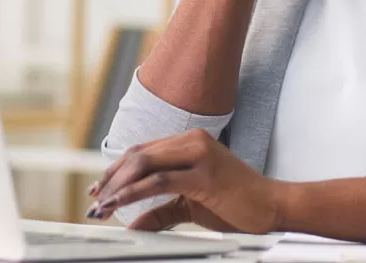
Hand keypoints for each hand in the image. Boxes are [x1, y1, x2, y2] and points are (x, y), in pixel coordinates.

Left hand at [87, 129, 284, 233]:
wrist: (271, 206)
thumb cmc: (237, 203)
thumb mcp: (192, 205)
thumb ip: (162, 211)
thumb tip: (133, 225)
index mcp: (191, 142)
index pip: (144, 150)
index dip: (117, 169)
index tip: (99, 188)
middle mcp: (194, 141)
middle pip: (139, 154)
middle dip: (111, 179)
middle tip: (94, 200)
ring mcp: (200, 154)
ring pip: (145, 164)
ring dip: (118, 188)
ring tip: (101, 207)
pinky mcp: (204, 174)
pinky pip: (159, 181)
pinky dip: (134, 194)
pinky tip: (120, 206)